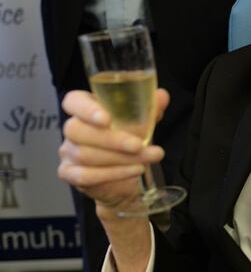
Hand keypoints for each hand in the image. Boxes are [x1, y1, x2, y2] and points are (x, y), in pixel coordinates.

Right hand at [57, 89, 167, 213]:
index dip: (86, 109)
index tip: (107, 119)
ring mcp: (68, 152)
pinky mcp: (69, 173)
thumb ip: (150, 108)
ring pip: (85, 155)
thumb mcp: (142, 122)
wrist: (126, 174)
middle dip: (113, 140)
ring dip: (120, 158)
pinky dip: (112, 174)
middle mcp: (72, 128)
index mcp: (85, 108)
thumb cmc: (130, 139)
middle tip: (140, 145)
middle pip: (79, 131)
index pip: (74, 102)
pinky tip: (134, 171)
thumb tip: (162, 96)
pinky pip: (85, 175)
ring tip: (147, 158)